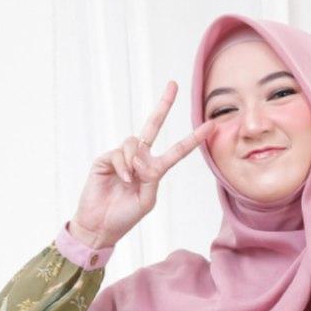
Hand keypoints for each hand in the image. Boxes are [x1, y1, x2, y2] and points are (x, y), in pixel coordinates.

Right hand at [69, 80, 216, 246]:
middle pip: (153, 126)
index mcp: (153, 171)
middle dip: (164, 105)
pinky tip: (122, 179)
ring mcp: (122, 157)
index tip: (210, 125)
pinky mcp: (106, 159)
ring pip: (134, 142)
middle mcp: (139, 159)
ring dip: (135, 161)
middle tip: (174, 84)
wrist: (99, 226)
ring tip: (129, 180)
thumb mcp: (147, 199)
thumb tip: (141, 157)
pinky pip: (120, 153)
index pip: (176, 151)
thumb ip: (151, 177)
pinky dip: (123, 166)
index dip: (193, 139)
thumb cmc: (124, 217)